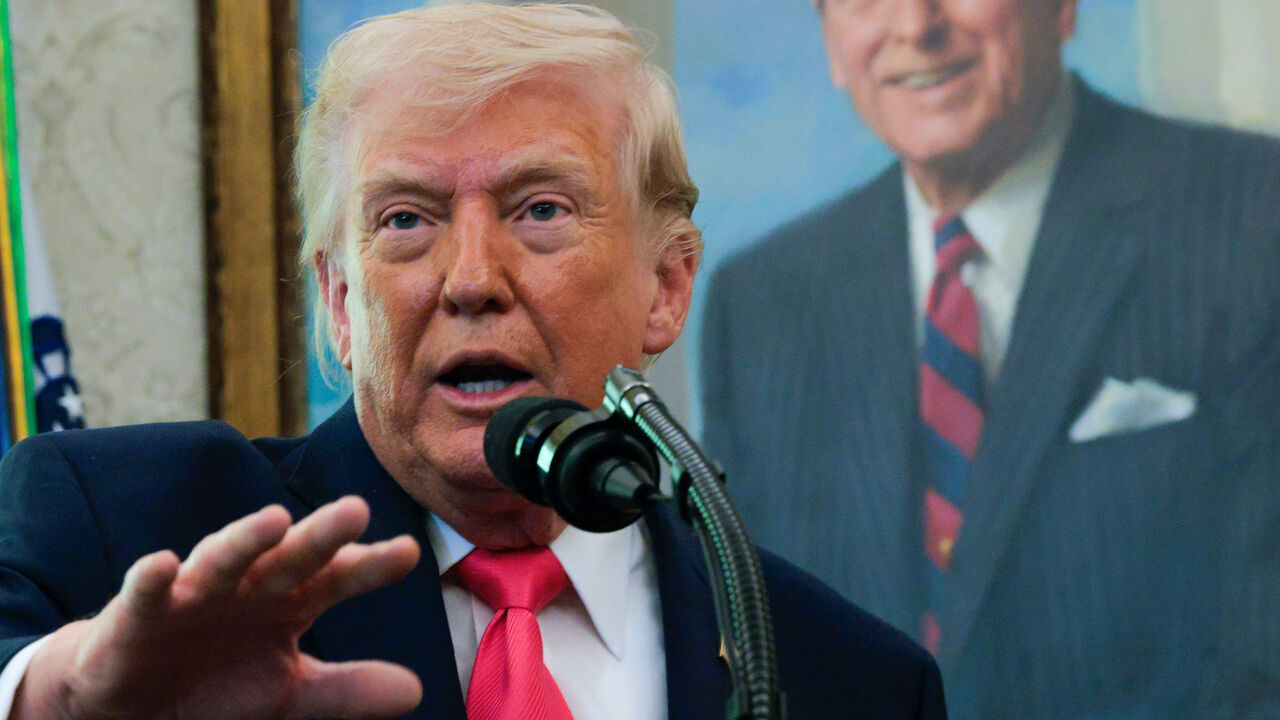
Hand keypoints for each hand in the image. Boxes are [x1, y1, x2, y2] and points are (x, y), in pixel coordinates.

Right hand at [15, 496, 421, 719]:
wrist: (134, 702)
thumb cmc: (217, 682)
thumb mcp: (288, 695)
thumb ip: (347, 690)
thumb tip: (415, 691)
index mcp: (288, 599)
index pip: (337, 577)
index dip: (370, 566)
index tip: (410, 552)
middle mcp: (248, 585)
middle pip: (290, 555)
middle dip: (321, 534)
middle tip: (357, 509)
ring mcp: (194, 593)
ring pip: (223, 558)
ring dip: (245, 539)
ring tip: (274, 519)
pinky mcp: (139, 613)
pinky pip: (145, 592)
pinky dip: (152, 578)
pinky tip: (162, 564)